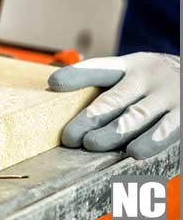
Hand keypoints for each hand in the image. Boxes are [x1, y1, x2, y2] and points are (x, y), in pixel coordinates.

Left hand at [48, 52, 179, 158]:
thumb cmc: (157, 81)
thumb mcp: (134, 72)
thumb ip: (104, 84)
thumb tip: (57, 93)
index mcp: (130, 66)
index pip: (99, 69)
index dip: (76, 75)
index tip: (54, 84)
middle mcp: (147, 78)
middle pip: (114, 99)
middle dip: (89, 119)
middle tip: (70, 136)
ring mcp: (166, 95)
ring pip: (136, 116)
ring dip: (113, 132)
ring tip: (92, 144)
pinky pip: (167, 130)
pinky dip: (151, 142)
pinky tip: (135, 153)